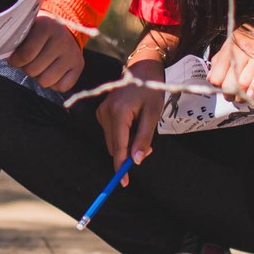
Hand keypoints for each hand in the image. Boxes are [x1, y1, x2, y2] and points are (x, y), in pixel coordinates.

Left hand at [8, 16, 82, 92]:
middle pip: (34, 70)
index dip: (15, 61)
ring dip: (39, 76)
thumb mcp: (28, 28)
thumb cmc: (38, 31)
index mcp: (46, 27)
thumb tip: (7, 57)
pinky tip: (52, 71)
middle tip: (28, 62)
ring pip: (46, 81)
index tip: (13, 59)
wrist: (64, 26)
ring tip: (39, 66)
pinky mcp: (79, 66)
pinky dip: (54, 83)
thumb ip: (16, 41)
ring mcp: (72, 54)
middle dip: (26, 68)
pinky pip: (61, 87)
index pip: (26, 54)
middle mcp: (61, 40)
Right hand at [96, 65, 164, 180]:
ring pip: (113, 141)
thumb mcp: (152, 115)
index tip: (124, 183)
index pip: (118, 147)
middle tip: (147, 148)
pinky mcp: (101, 112)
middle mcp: (105, 113)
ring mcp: (101, 112)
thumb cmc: (150, 91)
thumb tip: (136, 161)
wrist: (142, 70)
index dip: (121, 166)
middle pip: (114, 147)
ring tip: (142, 129)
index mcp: (118, 113)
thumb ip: (143, 139)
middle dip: (129, 154)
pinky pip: (111, 133)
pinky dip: (122, 136)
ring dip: (126, 144)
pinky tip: (133, 124)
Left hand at [207, 24, 253, 97]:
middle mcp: (241, 53)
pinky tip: (252, 94)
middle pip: (229, 82)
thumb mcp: (231, 44)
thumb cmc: (251, 38)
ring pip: (244, 81)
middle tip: (231, 97)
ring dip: (242, 94)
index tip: (221, 89)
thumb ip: (220, 59)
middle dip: (229, 93)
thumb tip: (211, 77)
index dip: (218, 86)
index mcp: (229, 49)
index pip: (216, 75)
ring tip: (242, 97)